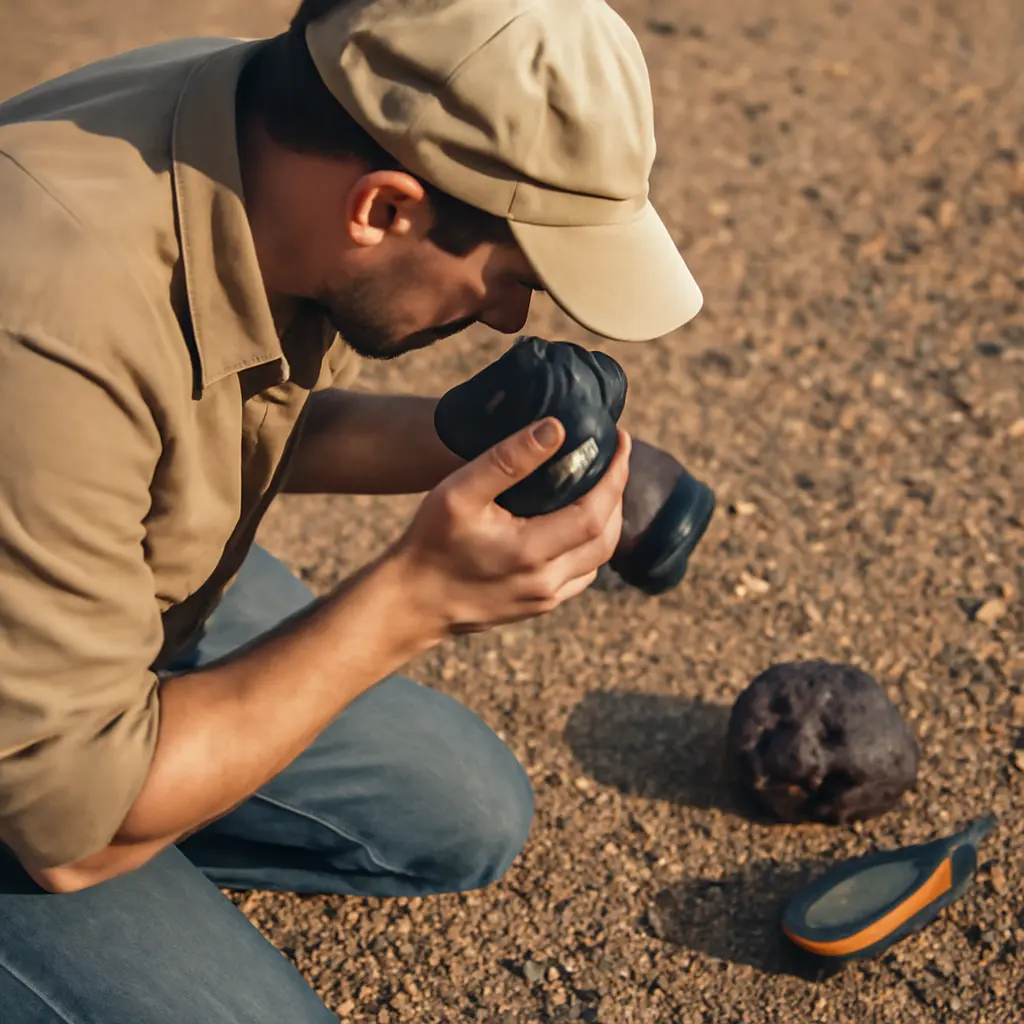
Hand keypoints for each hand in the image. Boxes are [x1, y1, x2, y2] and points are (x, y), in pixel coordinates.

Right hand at [389, 416, 631, 635]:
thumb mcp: (460, 492)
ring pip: (597, 559)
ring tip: (600, 487)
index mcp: (531, 552)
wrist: (410, 603)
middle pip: (606, 537)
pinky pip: (581, 576)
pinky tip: (577, 525)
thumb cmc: (430, 543)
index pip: (597, 511)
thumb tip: (555, 429)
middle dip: (616, 495)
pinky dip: (590, 547)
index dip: (616, 475)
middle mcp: (546, 581)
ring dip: (607, 522)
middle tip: (612, 460)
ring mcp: (544, 599)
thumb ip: (508, 460)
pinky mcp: (537, 607)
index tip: (622, 442)